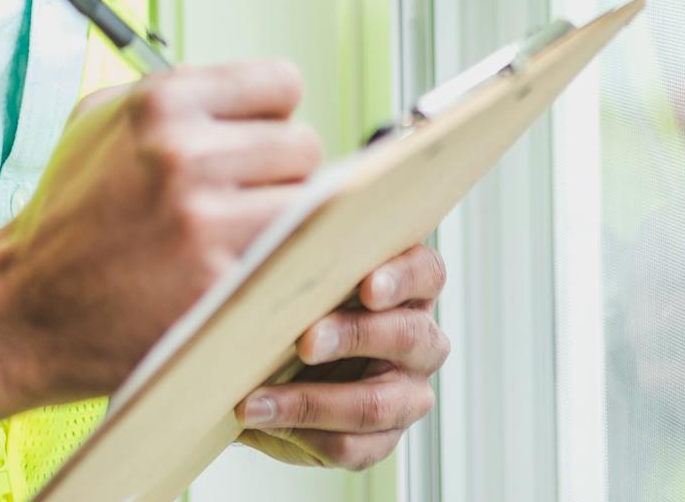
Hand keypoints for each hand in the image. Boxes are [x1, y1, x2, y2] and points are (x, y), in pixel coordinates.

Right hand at [0, 61, 321, 406]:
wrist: (23, 307)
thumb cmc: (68, 210)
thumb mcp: (100, 119)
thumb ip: (176, 93)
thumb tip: (250, 92)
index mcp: (160, 102)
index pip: (281, 83)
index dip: (271, 115)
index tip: (253, 143)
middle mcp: (184, 154)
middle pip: (304, 146)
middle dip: (281, 173)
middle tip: (245, 199)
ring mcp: (203, 224)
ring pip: (310, 206)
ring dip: (288, 224)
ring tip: (247, 237)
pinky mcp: (218, 289)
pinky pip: (293, 264)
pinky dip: (280, 270)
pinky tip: (247, 275)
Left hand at [234, 244, 449, 469]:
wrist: (269, 358)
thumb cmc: (292, 297)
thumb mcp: (297, 268)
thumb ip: (301, 252)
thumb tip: (275, 237)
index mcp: (408, 285)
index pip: (426, 272)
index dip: (402, 278)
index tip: (368, 286)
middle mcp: (418, 339)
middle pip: (405, 336)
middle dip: (353, 336)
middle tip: (305, 340)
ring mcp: (406, 393)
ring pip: (376, 402)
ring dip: (314, 401)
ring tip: (258, 399)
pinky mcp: (381, 439)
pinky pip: (354, 446)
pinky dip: (303, 434)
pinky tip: (264, 420)